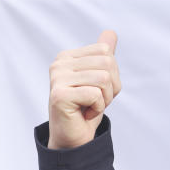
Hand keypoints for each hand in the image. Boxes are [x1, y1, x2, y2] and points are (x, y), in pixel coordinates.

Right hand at [47, 30, 121, 148]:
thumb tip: (111, 32)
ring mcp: (57, 78)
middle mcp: (59, 63)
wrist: (74, 137)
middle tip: (96, 100)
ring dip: (105, 99)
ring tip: (90, 106)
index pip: (106, 52)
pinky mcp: (60, 94)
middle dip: (111, 87)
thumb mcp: (99, 79)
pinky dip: (98, 107)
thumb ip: (103, 56)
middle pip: (107, 63)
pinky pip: (96, 94)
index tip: (98, 89)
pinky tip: (85, 113)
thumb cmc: (86, 107)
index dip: (112, 74)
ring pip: (103, 79)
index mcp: (68, 56)